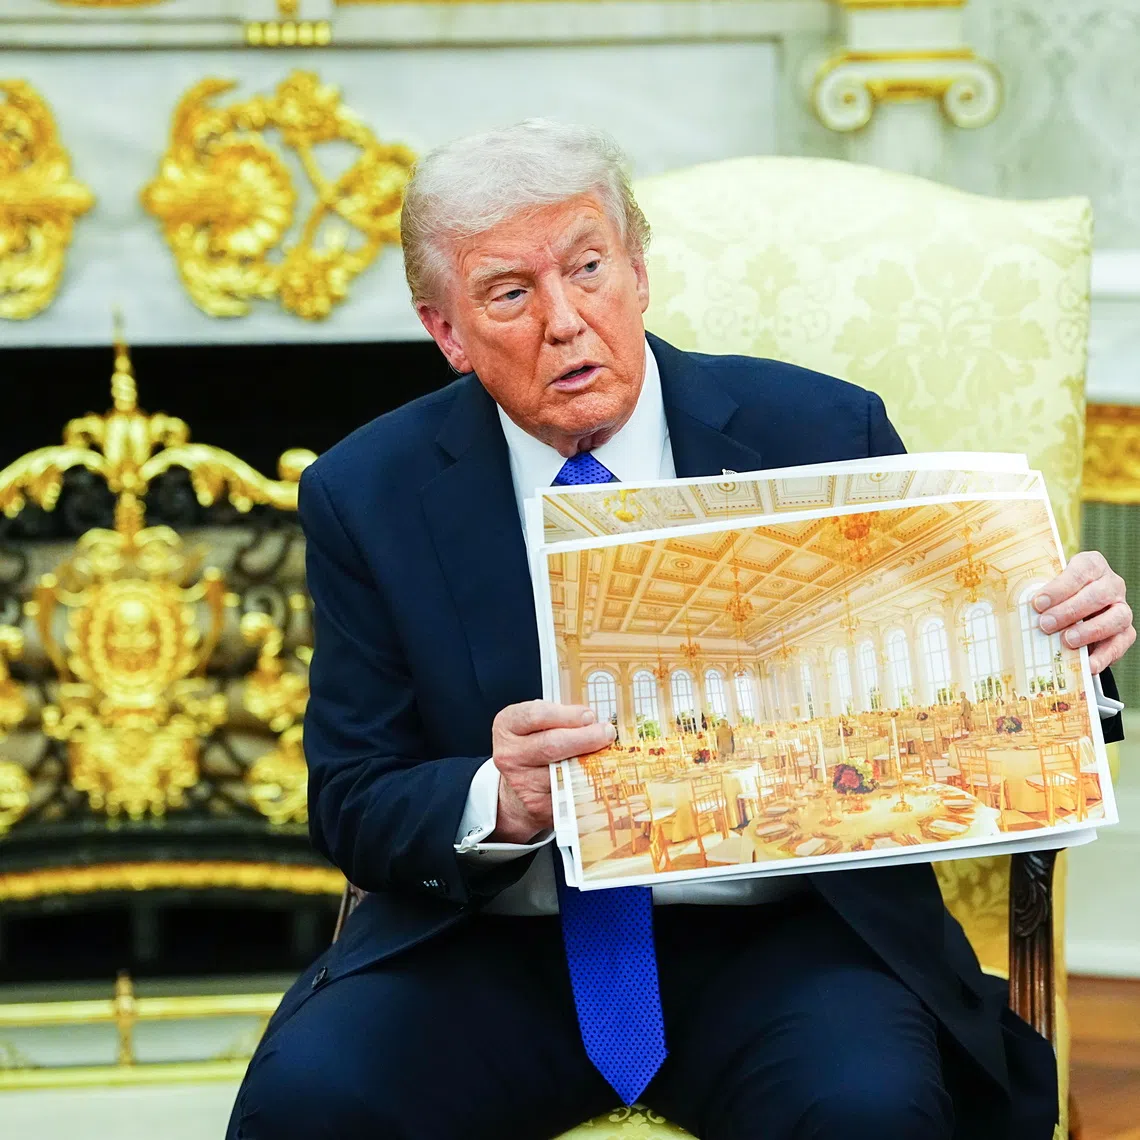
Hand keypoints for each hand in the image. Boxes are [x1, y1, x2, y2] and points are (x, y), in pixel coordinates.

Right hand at [491, 700, 615, 843]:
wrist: (517, 790)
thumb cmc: (534, 746)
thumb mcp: (537, 724)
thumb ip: (560, 717)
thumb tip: (593, 720)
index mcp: (507, 726)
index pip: (537, 715)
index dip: (567, 715)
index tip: (589, 716)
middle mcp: (509, 754)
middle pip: (551, 744)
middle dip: (586, 737)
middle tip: (607, 733)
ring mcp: (521, 781)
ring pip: (564, 770)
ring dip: (591, 761)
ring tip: (606, 753)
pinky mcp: (536, 804)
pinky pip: (570, 792)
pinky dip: (588, 782)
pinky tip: (596, 774)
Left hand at [1034, 550, 1134, 674]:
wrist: (1075, 612)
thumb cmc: (1055, 596)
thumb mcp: (1047, 589)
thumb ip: (1038, 594)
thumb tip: (1011, 605)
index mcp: (1092, 565)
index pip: (1080, 571)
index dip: (1059, 588)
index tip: (1038, 603)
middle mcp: (1111, 584)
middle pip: (1098, 594)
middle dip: (1070, 610)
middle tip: (1046, 624)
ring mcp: (1121, 608)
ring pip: (1116, 617)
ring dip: (1089, 631)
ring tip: (1067, 641)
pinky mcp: (1125, 633)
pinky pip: (1119, 644)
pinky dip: (1103, 656)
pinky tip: (1086, 665)